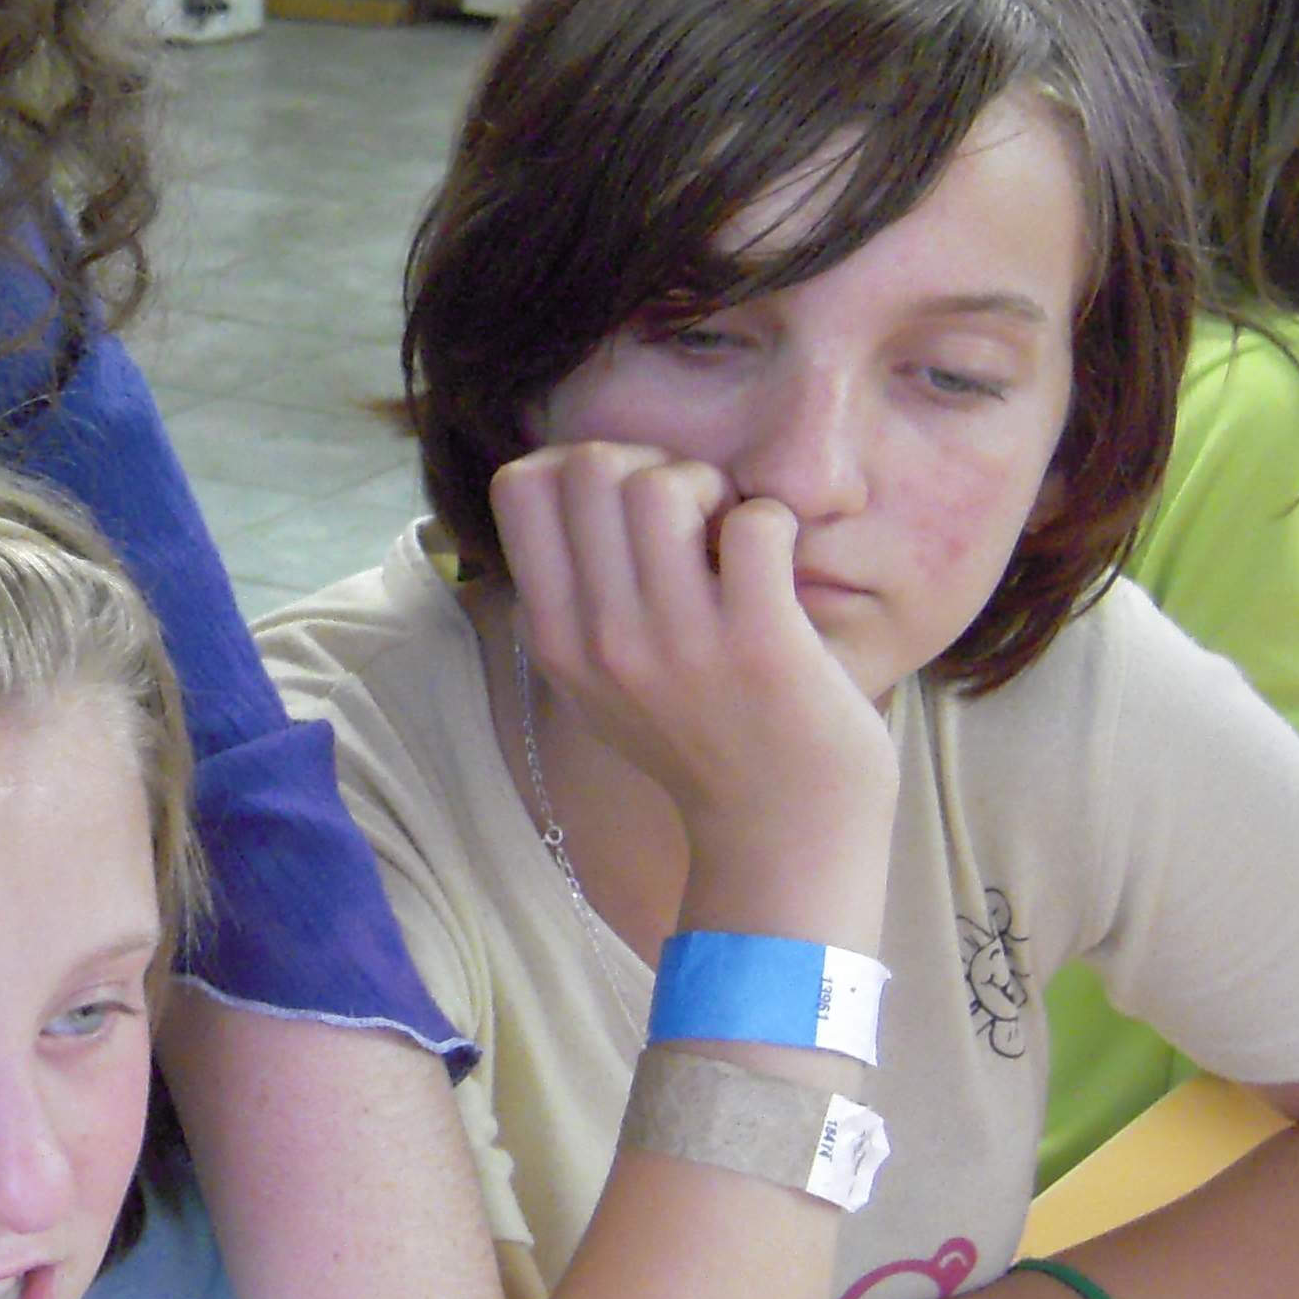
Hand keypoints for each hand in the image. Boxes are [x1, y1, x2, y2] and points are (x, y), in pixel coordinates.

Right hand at [493, 441, 895, 854]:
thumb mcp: (594, 683)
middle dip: (652, 464)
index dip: (579, 463)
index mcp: (554, 637)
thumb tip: (560, 482)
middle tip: (692, 518)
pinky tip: (777, 563)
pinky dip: (774, 521)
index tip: (626, 507)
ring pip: (662, 482)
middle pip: (591, 465)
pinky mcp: (759, 643)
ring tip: (731, 537)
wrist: (780, 835)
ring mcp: (679, 642)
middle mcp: (602, 638)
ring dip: (711, 488)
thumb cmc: (699, 742)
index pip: (518, 484)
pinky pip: (755, 521)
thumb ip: (567, 599)